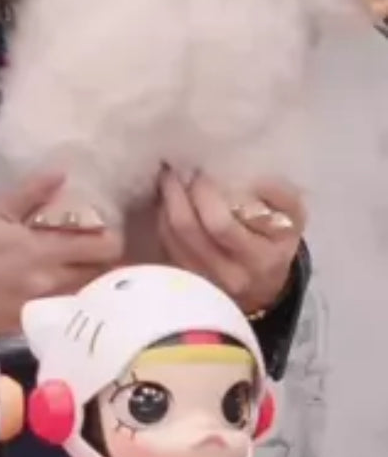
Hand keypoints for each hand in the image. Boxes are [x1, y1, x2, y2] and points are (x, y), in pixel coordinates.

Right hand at [0, 173, 123, 334]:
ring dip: (84, 280)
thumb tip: (62, 173)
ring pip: (82, 294)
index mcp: (44, 251)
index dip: (111, 237)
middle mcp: (50, 282)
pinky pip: (60, 310)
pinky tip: (51, 288)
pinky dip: (63, 298)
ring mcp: (40, 306)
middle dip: (102, 262)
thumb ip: (30, 193)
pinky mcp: (28, 324)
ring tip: (73, 268)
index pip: (103, 248)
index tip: (101, 230)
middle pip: (100, 275)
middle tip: (90, 250)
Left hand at [156, 169, 302, 315]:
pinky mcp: (184, 279)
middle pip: (187, 230)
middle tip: (175, 170)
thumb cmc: (278, 242)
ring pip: (170, 237)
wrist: (265, 286)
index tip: (201, 171)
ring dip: (165, 204)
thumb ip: (278, 194)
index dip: (205, 195)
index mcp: (259, 258)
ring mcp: (202, 280)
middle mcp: (227, 273)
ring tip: (169, 180)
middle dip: (176, 194)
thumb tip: (247, 175)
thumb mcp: (293, 218)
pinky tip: (168, 201)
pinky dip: (162, 219)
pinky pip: (164, 245)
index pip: (221, 225)